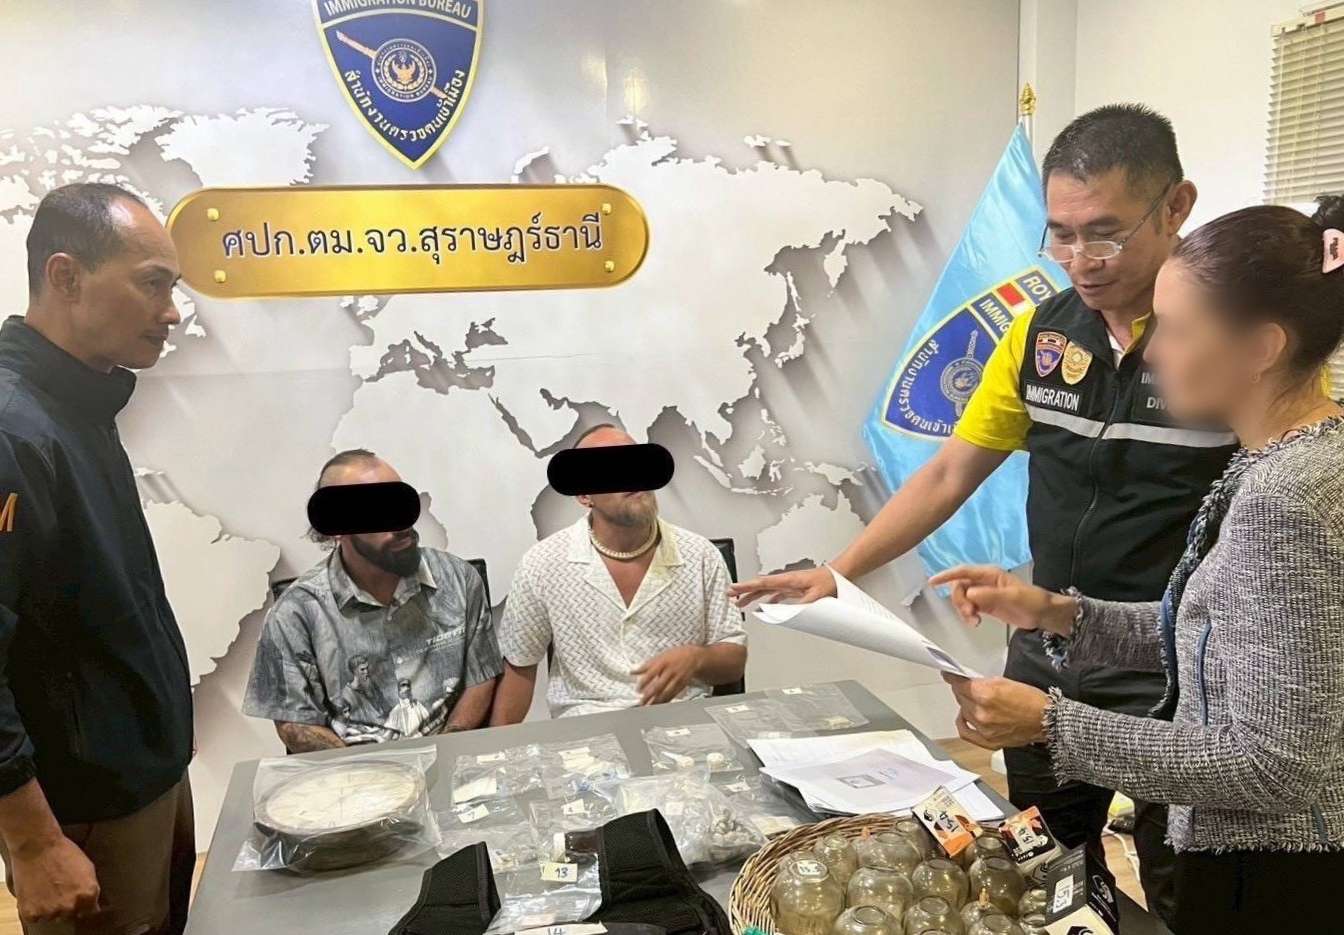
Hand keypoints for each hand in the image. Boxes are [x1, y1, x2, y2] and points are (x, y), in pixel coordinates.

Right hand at [11, 834, 99, 924]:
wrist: (37, 846)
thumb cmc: (62, 852)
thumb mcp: (87, 867)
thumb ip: (90, 888)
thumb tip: (93, 904)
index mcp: (88, 894)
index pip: (89, 912)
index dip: (83, 906)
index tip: (78, 902)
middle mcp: (70, 905)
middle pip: (70, 915)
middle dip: (66, 905)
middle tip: (58, 889)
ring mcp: (50, 911)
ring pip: (52, 917)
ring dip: (49, 907)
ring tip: (45, 889)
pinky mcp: (31, 913)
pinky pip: (35, 918)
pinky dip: (33, 909)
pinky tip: (35, 894)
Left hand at [632, 645, 704, 704]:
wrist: (694, 657)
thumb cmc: (675, 656)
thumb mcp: (660, 656)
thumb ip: (646, 665)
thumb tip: (632, 671)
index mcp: (663, 663)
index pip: (651, 674)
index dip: (643, 683)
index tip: (637, 689)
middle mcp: (670, 672)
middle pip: (658, 686)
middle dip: (649, 695)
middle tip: (641, 702)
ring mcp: (676, 680)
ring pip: (665, 693)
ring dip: (656, 701)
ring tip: (648, 706)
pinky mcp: (681, 686)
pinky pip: (672, 695)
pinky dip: (665, 701)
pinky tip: (659, 705)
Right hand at [728, 565, 836, 607]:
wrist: (839, 575)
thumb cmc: (829, 581)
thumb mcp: (815, 596)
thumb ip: (799, 606)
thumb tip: (785, 614)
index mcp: (787, 580)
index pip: (762, 583)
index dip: (745, 586)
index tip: (733, 589)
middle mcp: (786, 581)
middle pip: (760, 585)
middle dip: (744, 590)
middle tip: (730, 595)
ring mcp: (789, 584)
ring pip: (766, 589)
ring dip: (753, 595)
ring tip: (741, 602)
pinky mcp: (794, 589)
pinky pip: (775, 593)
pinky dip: (767, 599)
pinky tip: (765, 605)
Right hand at [928, 565, 1074, 634]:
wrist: (1044, 614)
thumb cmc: (1032, 601)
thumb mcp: (1013, 597)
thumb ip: (990, 595)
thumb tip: (969, 593)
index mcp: (990, 574)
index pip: (963, 572)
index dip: (947, 576)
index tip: (932, 582)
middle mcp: (984, 582)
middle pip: (960, 587)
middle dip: (959, 601)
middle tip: (969, 615)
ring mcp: (984, 594)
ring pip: (963, 599)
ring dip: (963, 610)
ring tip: (974, 622)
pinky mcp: (986, 606)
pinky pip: (969, 608)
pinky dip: (968, 616)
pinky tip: (976, 623)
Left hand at [943, 674, 1050, 749]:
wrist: (1047, 720)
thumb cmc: (1031, 699)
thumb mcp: (1004, 681)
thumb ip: (983, 683)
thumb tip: (968, 682)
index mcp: (985, 694)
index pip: (959, 684)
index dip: (953, 678)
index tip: (949, 675)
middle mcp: (981, 712)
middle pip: (961, 697)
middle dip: (964, 691)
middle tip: (969, 687)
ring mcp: (983, 728)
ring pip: (964, 712)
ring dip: (967, 705)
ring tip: (976, 701)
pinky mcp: (988, 741)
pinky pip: (966, 732)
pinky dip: (962, 723)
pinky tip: (964, 716)